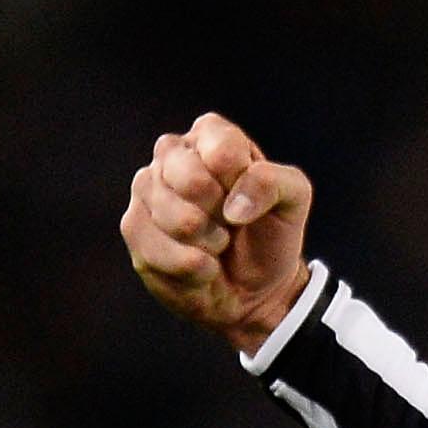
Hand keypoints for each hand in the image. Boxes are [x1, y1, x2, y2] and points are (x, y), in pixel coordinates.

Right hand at [121, 111, 313, 353]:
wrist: (254, 291)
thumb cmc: (269, 238)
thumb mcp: (293, 202)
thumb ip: (274, 183)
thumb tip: (233, 206)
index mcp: (211, 136)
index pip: (221, 149)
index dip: (239, 184)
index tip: (247, 202)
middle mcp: (172, 154)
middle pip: (189, 179)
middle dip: (219, 216)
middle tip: (229, 226)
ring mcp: (147, 188)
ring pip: (174, 218)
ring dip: (208, 245)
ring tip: (216, 246)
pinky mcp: (134, 227)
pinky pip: (157, 250)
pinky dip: (190, 269)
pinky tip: (200, 267)